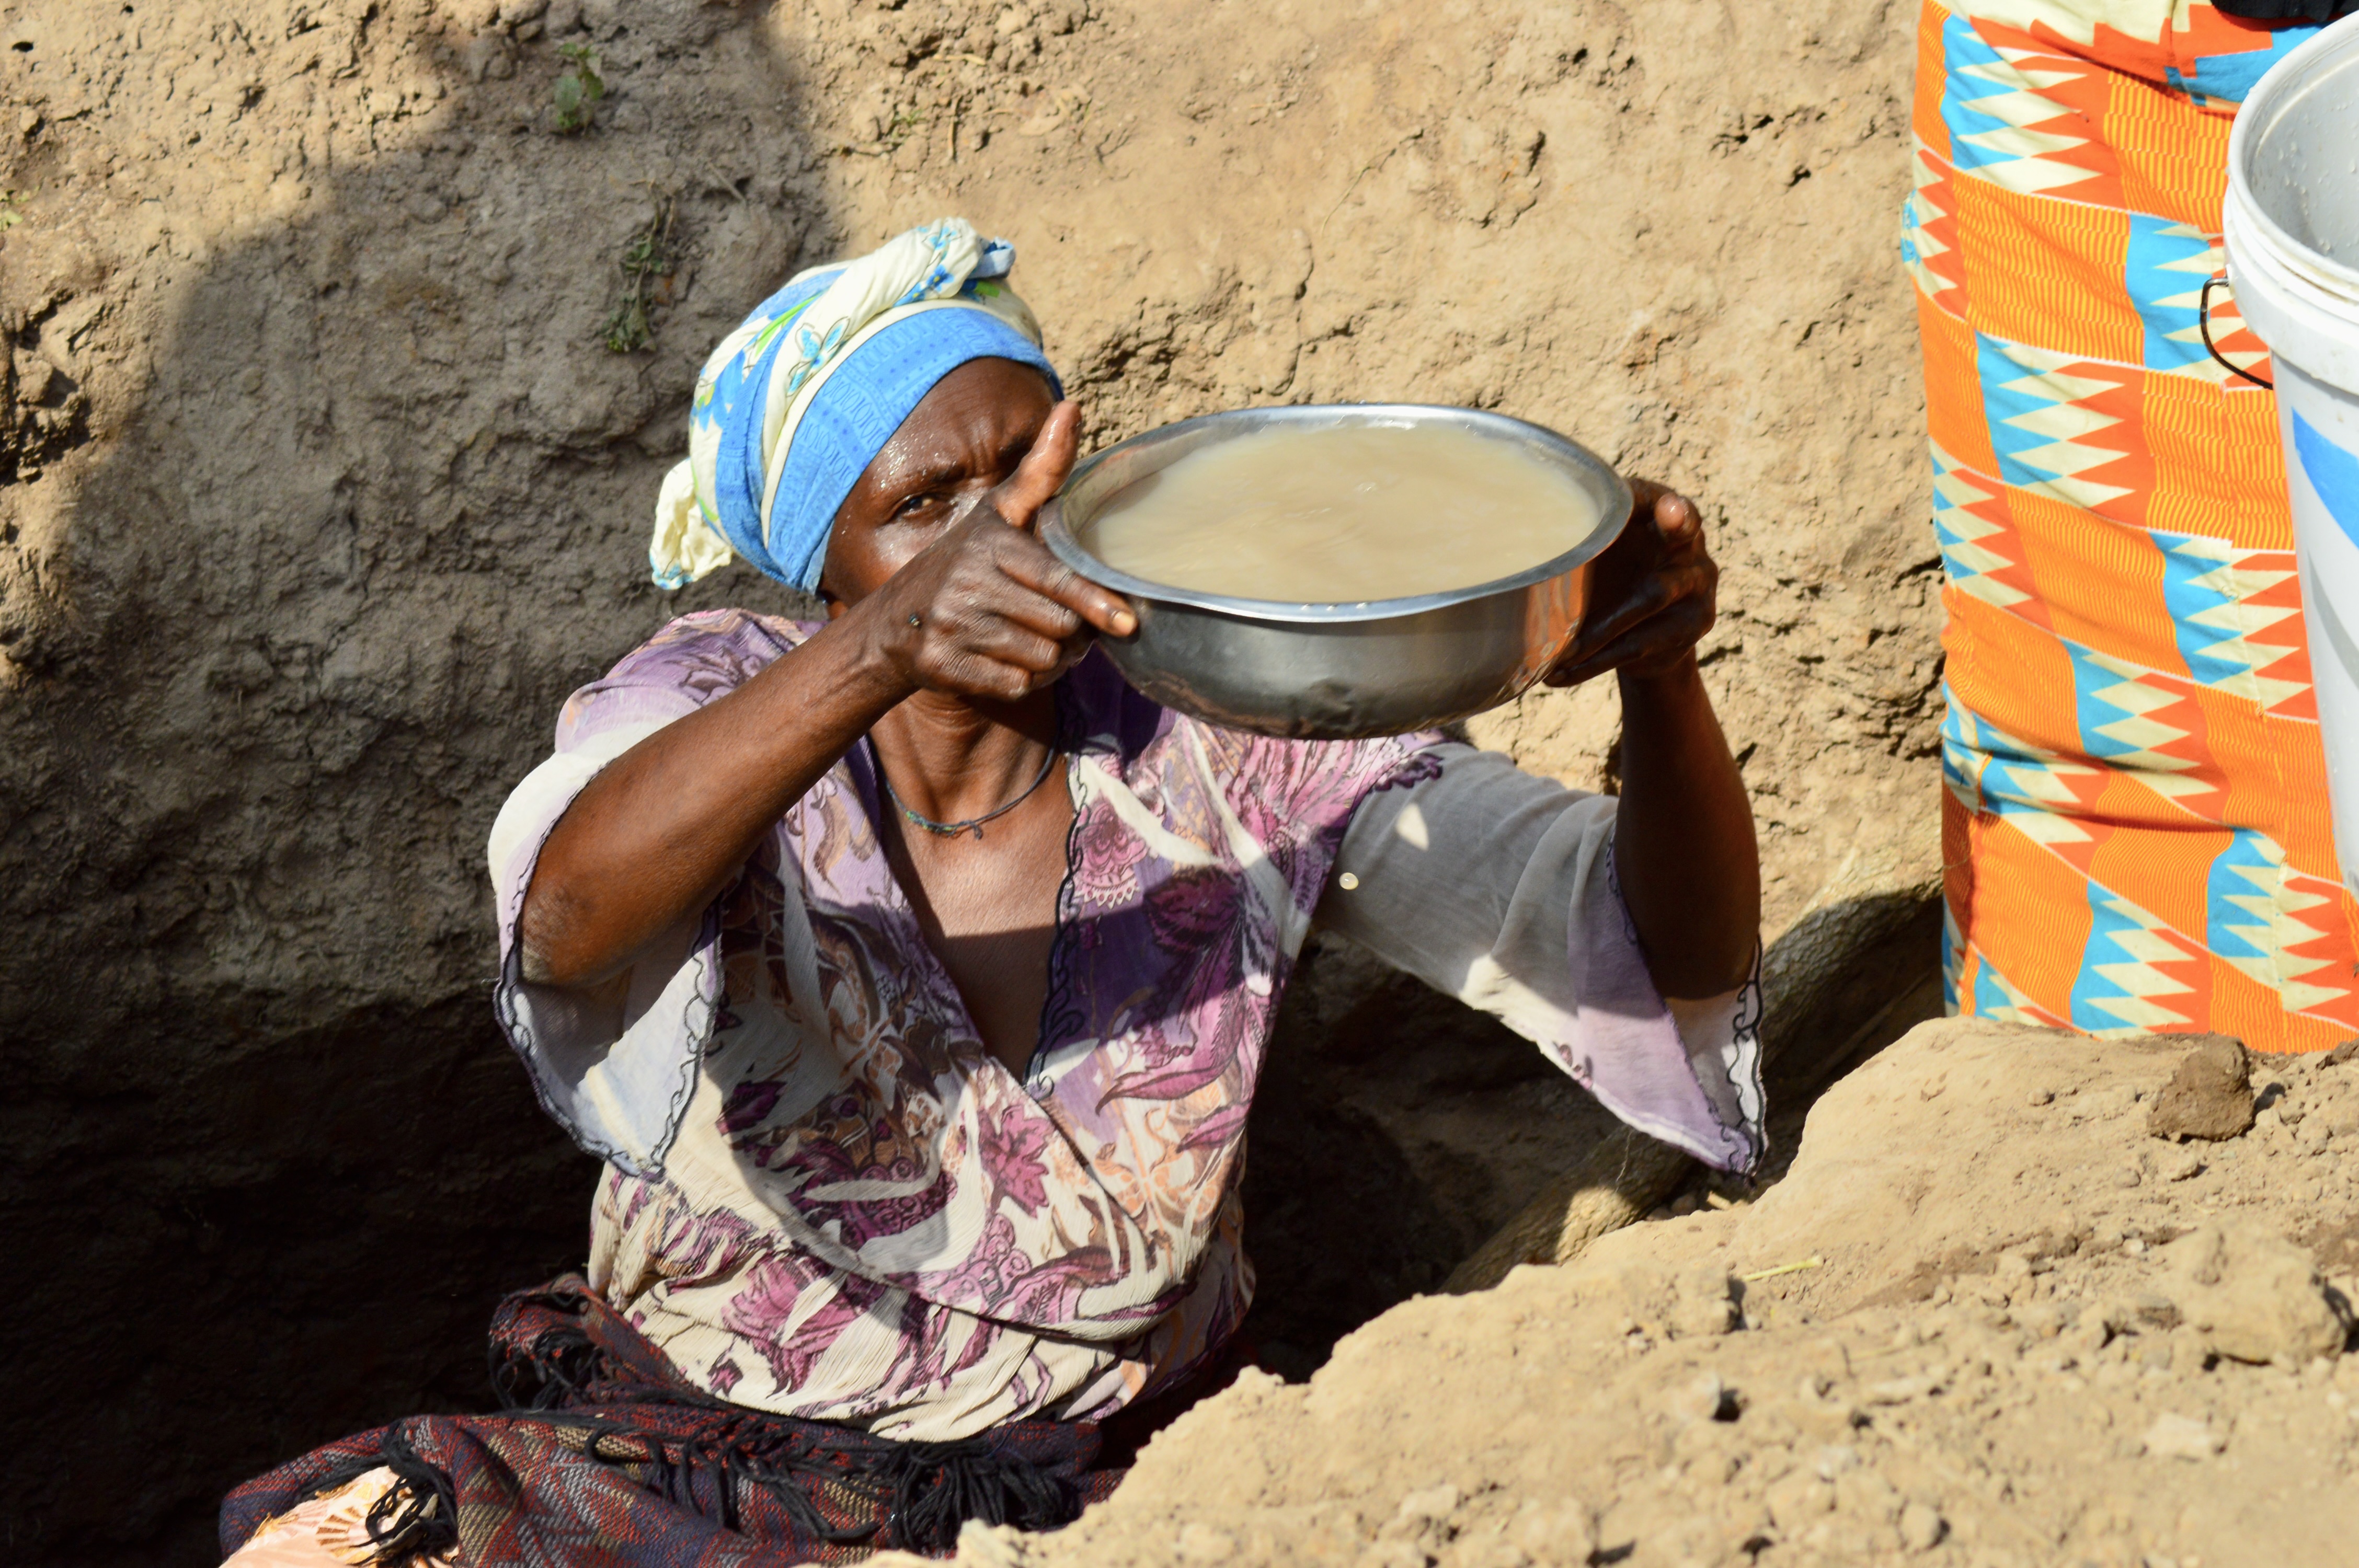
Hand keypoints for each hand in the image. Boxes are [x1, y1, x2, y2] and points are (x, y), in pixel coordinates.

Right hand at [851, 403, 1137, 702]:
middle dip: (1074, 633)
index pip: (1054, 581)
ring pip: (1040, 659)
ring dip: (1053, 659)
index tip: (1127, 621)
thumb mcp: (999, 512)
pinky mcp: (944, 666)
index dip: (1094, 602)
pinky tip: (1013, 661)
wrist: (894, 621)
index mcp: (990, 546)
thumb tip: (1073, 407)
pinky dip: (1024, 680)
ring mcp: (952, 628)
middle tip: (1071, 627)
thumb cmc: (965, 560)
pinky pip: (1015, 685)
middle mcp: (967, 585)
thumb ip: (1042, 469)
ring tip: (1038, 640)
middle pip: (1058, 627)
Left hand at [1545, 480, 1717, 687]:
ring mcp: (1697, 583)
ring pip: (1650, 597)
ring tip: (1558, 653)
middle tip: (1670, 512)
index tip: (1655, 498)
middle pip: (1681, 533)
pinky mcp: (1695, 623)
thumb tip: (1502, 537)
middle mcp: (1687, 544)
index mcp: (1658, 514)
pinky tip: (1559, 676)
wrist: (1649, 638)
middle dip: (1674, 523)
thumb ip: (1571, 542)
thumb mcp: (1592, 556)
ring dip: (1598, 628)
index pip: (1654, 496)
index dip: (1652, 495)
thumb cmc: (1608, 580)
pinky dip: (1595, 662)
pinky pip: (1639, 643)